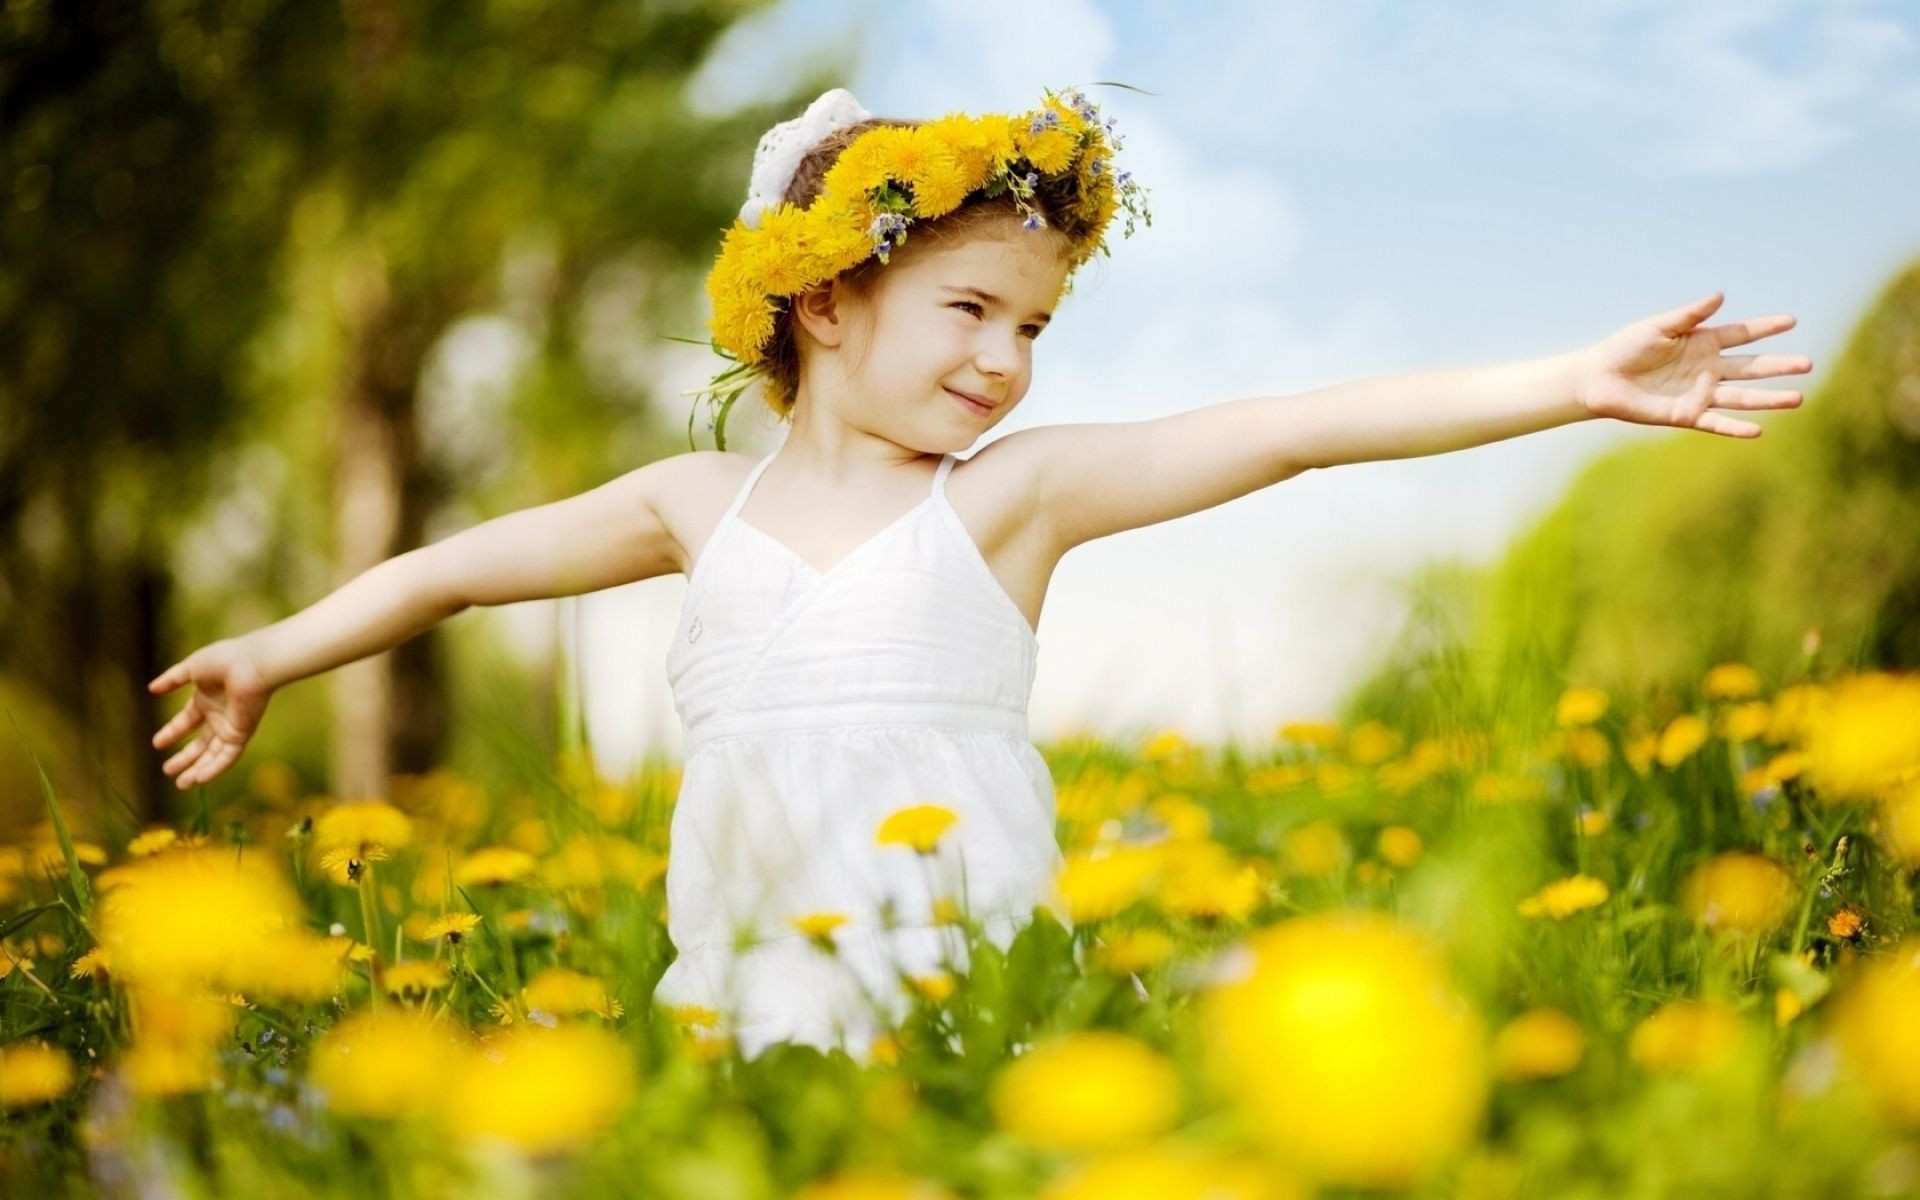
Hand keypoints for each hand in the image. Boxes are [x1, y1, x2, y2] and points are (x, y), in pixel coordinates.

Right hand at [149, 637, 274, 789]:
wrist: (252, 663)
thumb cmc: (225, 660)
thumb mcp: (192, 668)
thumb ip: (172, 679)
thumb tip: (151, 689)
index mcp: (207, 700)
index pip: (187, 722)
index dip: (172, 733)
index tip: (156, 744)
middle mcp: (219, 716)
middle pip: (200, 743)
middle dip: (184, 758)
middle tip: (167, 770)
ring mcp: (231, 726)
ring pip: (213, 755)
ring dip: (197, 770)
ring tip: (181, 784)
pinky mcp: (242, 733)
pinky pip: (228, 757)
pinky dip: (214, 769)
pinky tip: (198, 779)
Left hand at [1574, 292, 1812, 437]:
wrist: (1600, 378)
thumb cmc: (1627, 347)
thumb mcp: (1659, 327)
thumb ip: (1690, 316)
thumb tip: (1720, 296)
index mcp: (1704, 342)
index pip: (1742, 334)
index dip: (1765, 328)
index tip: (1791, 321)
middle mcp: (1708, 368)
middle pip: (1751, 366)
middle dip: (1779, 366)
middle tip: (1809, 364)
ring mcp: (1700, 393)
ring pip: (1742, 396)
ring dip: (1769, 399)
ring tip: (1798, 399)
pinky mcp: (1687, 415)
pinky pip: (1716, 423)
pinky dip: (1735, 428)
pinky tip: (1758, 430)